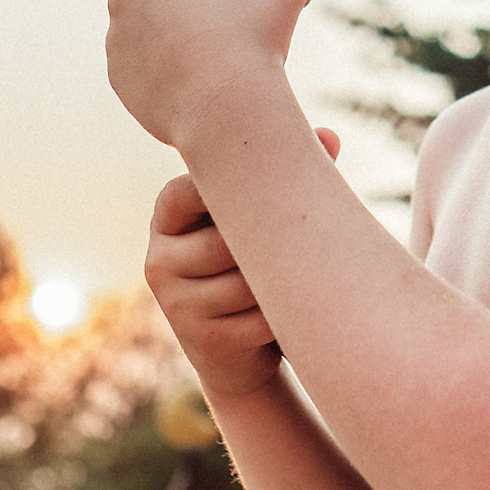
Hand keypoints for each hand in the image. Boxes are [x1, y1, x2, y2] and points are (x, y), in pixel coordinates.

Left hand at [107, 0, 320, 147]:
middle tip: (213, 17)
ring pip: (138, 29)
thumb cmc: (253, 39)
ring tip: (205, 56)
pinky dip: (159, 73)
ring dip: (163, 36)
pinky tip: (193, 84)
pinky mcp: (119, 79)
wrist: (226, 108)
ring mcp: (117, 40)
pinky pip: (137, 68)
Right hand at [145, 126, 342, 398]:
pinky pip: (257, 318)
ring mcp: (175, 304)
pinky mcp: (200, 341)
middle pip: (223, 241)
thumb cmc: (257, 268)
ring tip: (298, 278)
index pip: (183, 192)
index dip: (221, 190)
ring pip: (244, 281)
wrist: (245, 353)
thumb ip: (286, 179)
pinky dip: (283, 315)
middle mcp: (160, 260)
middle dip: (266, 245)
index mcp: (167, 220)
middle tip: (304, 242)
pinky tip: (288, 313)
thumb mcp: (263, 223)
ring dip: (280, 283)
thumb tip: (330, 136)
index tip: (258, 195)